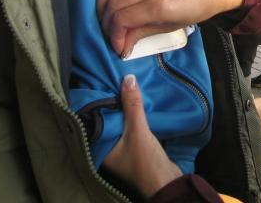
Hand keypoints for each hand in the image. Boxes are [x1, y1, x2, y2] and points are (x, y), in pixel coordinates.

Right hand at [97, 0, 244, 57]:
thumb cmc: (196, 10)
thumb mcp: (170, 27)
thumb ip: (142, 33)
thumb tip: (121, 46)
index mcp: (158, 6)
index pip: (123, 19)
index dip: (114, 34)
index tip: (117, 45)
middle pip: (116, 3)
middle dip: (107, 21)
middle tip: (109, 32)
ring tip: (103, 13)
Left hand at [102, 74, 181, 199]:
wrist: (166, 182)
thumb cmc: (145, 162)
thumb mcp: (138, 130)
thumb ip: (132, 105)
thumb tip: (127, 78)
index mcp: (100, 147)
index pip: (94, 119)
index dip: (97, 101)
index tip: (100, 82)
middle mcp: (107, 148)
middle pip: (108, 120)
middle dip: (113, 102)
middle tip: (115, 80)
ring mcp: (121, 149)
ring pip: (120, 123)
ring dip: (125, 109)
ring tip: (127, 87)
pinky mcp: (134, 148)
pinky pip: (130, 127)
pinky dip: (134, 117)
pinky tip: (138, 104)